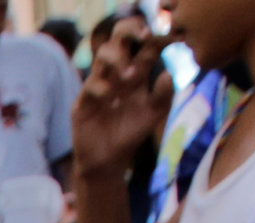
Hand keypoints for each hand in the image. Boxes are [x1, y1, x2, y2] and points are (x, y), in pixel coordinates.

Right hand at [71, 44, 170, 177]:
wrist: (109, 160)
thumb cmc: (130, 132)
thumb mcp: (154, 113)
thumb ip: (164, 93)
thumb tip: (171, 73)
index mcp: (137, 72)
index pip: (145, 45)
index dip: (157, 37)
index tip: (171, 38)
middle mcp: (117, 73)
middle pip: (119, 37)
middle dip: (131, 30)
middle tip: (146, 35)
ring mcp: (99, 84)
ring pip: (103, 54)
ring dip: (118, 59)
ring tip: (131, 75)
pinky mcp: (83, 101)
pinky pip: (90, 85)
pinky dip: (102, 88)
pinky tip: (111, 101)